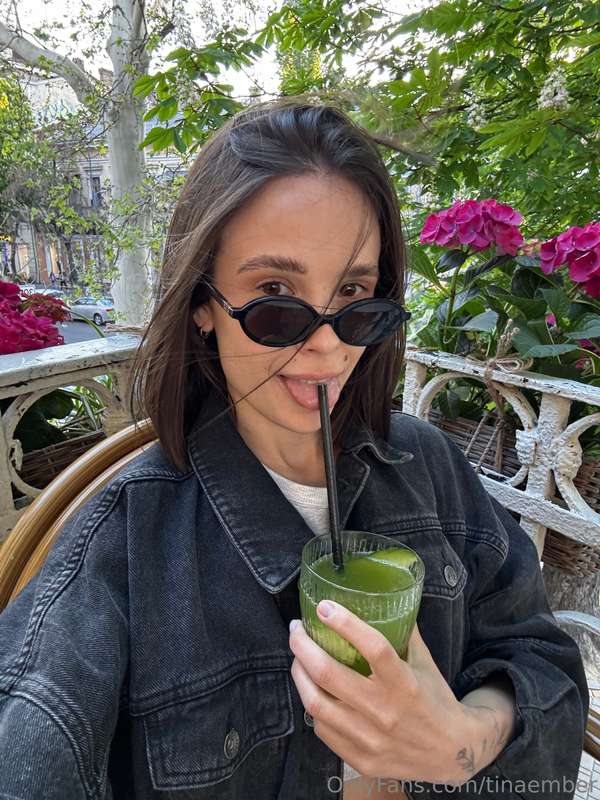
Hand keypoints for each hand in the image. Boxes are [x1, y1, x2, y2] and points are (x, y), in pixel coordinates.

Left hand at [289, 600, 482, 786]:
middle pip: (328, 674)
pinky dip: (312, 704)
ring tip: (297, 657)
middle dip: (302, 646)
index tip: (324, 607)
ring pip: (315, 703)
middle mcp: (385, 711)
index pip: (373, 648)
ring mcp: (369, 738)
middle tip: (296, 629)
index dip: (346, 624)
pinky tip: (313, 690)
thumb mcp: (425, 662)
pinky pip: (322, 729)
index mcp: (404, 682)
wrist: (451, 753)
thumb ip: (405, 632)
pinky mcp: (360, 759)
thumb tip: (386, 598)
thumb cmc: (435, 700)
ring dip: (299, 673)